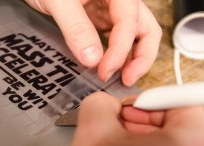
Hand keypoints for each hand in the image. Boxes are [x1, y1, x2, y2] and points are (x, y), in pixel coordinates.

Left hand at [25, 0, 161, 85]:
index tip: (105, 71)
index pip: (129, 22)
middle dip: (141, 57)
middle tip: (127, 79)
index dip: (120, 50)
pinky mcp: (100, 17)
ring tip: (120, 78)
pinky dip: (117, 53)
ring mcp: (111, 8)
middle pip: (145, 28)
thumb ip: (76, 28)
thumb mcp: (58, 2)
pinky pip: (117, 37)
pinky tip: (108, 66)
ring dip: (132, 58)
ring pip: (134, 35)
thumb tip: (92, 58)